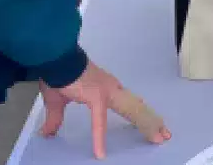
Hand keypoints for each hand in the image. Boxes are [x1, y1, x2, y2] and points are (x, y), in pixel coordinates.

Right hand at [40, 61, 169, 158]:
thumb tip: (47, 133)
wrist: (54, 58)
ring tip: (158, 138)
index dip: (141, 115)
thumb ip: (56, 119)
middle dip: (151, 122)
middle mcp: (112, 89)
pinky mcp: (97, 97)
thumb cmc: (58, 74)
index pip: (129, 104)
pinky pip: (99, 122)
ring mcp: (107, 93)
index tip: (154, 124)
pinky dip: (98, 139)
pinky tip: (99, 153)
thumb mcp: (57, 101)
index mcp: (107, 89)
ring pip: (132, 111)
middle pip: (137, 108)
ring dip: (146, 125)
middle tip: (165, 135)